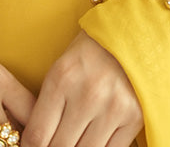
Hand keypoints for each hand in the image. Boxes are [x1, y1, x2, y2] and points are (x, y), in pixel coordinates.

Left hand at [20, 32, 141, 146]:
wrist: (128, 34)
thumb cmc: (87, 53)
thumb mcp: (60, 69)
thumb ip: (47, 105)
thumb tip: (35, 143)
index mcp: (62, 78)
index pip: (37, 135)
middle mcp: (87, 94)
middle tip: (52, 145)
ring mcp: (113, 107)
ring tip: (73, 141)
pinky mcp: (134, 117)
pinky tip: (91, 142)